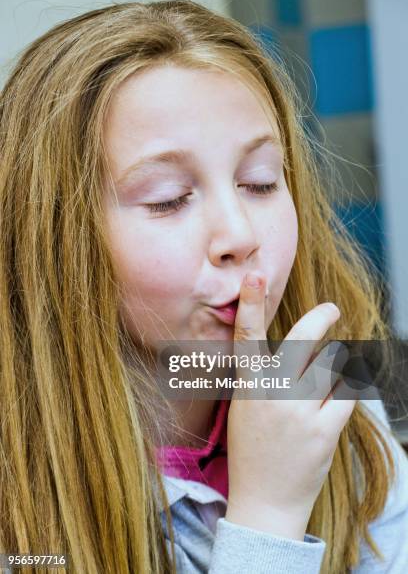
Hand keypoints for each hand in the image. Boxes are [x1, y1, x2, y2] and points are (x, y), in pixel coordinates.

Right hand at [225, 270, 356, 539]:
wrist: (264, 502)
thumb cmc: (252, 451)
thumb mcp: (244, 409)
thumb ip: (260, 378)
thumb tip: (290, 349)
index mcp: (248, 388)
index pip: (246, 339)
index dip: (249, 304)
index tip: (253, 277)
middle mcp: (273, 395)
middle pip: (303, 341)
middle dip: (321, 318)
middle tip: (331, 310)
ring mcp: (299, 413)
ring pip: (332, 364)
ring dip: (338, 361)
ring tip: (334, 370)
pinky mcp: (324, 432)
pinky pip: (347, 393)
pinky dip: (349, 386)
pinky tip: (346, 387)